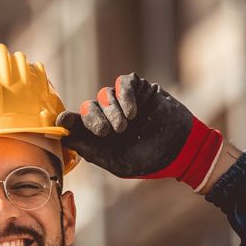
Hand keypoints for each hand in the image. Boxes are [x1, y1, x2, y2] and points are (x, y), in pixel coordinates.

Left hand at [56, 73, 223, 189]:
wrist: (182, 151)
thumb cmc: (149, 161)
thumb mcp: (116, 161)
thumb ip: (90, 150)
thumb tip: (64, 138)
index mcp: (99, 135)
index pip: (76, 122)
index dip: (67, 120)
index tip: (63, 121)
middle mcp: (108, 116)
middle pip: (88, 107)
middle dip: (93, 119)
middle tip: (106, 132)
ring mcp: (123, 102)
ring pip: (104, 94)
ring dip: (111, 110)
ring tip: (124, 126)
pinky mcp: (140, 90)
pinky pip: (124, 83)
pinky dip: (124, 95)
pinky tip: (132, 112)